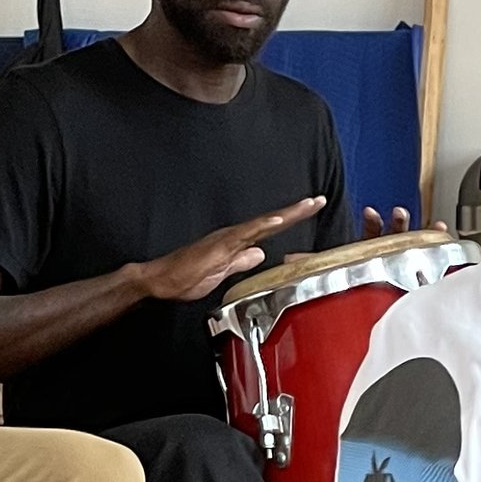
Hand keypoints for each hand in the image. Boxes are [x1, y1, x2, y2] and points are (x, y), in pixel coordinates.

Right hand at [136, 198, 323, 306]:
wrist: (160, 281)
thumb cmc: (187, 277)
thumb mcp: (224, 272)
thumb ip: (241, 261)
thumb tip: (259, 254)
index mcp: (237, 243)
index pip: (270, 229)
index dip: (291, 220)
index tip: (311, 210)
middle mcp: (234, 236)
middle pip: (272, 221)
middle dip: (297, 211)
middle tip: (319, 200)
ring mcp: (226, 239)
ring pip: (262, 223)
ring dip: (286, 214)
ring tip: (307, 205)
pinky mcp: (218, 246)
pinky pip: (242, 235)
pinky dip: (261, 226)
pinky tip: (276, 221)